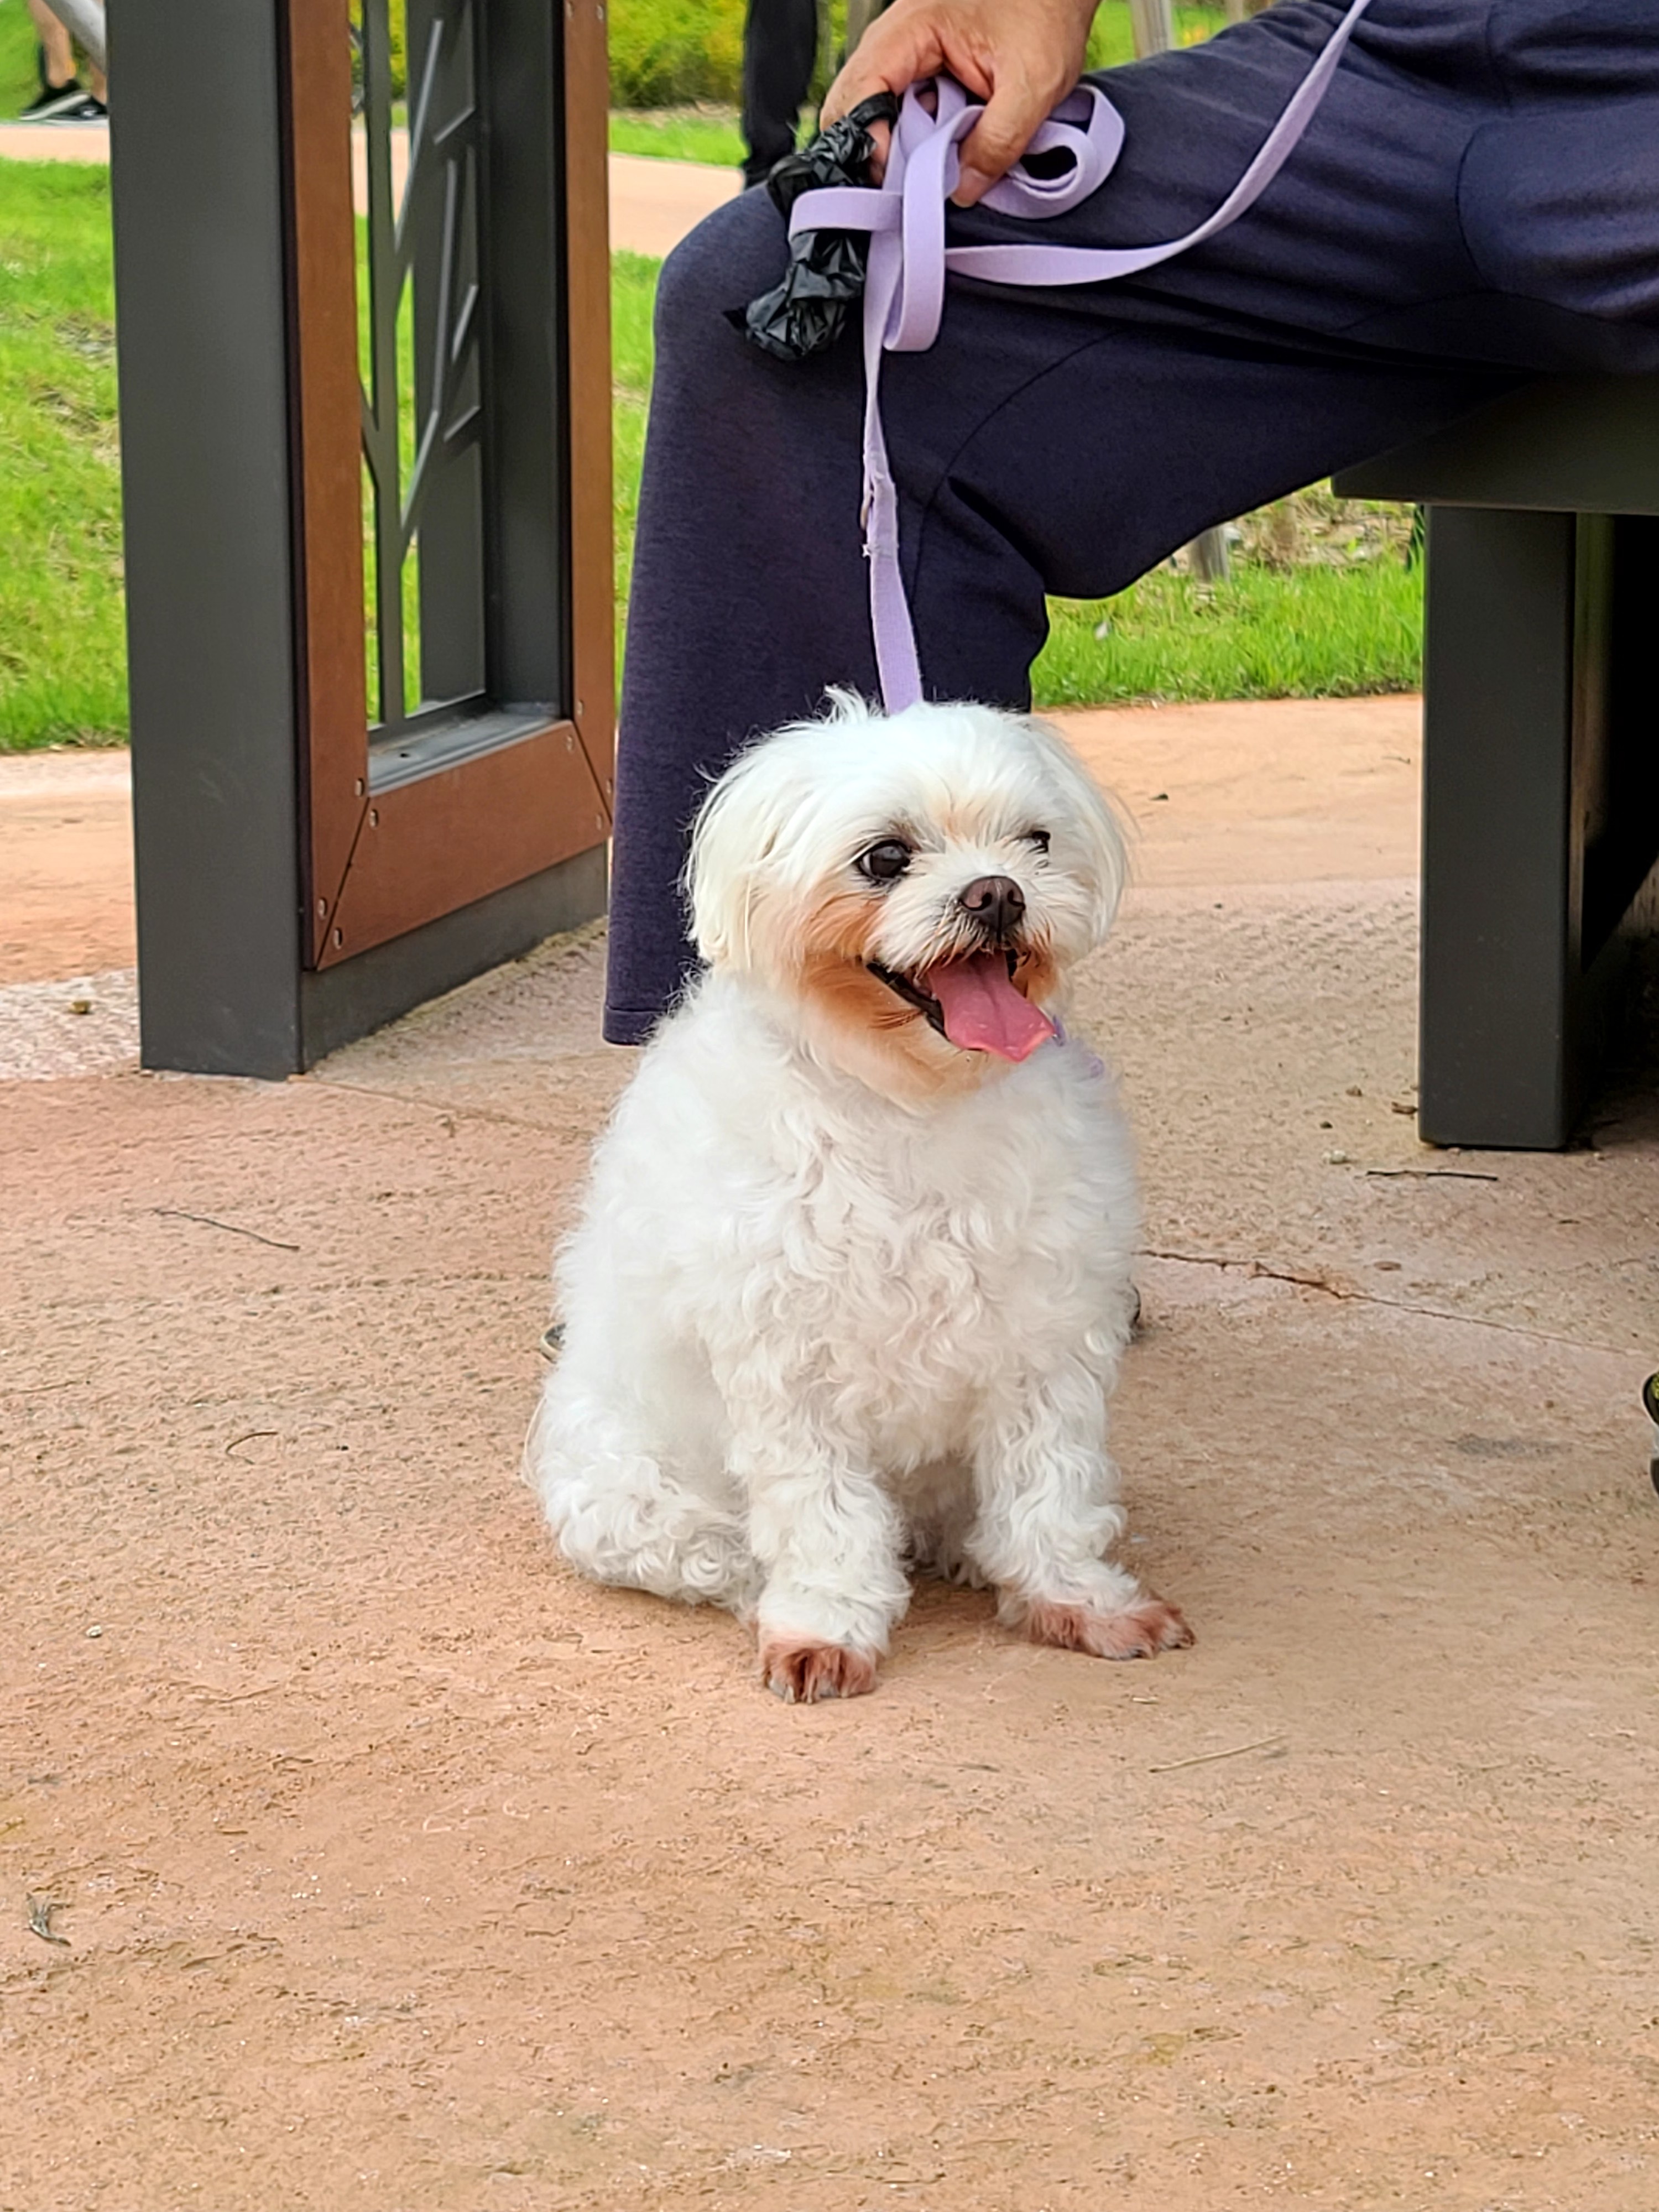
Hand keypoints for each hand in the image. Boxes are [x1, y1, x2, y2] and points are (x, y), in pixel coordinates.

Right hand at [823, 0, 1097, 206]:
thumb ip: (998, 142)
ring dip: (901, 149)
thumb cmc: (1045, 12)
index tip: (901, 182)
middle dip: (879, 154)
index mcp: (910, 30)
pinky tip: (945, 145)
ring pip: (874, 118)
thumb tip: (964, 190)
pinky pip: (900, 115)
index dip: (870, 146)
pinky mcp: (918, 72)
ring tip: (938, 162)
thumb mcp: (1033, 85)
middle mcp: (894, 41)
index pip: (858, 96)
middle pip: (852, 111)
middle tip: (918, 183)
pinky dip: (917, 139)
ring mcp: (903, 56)